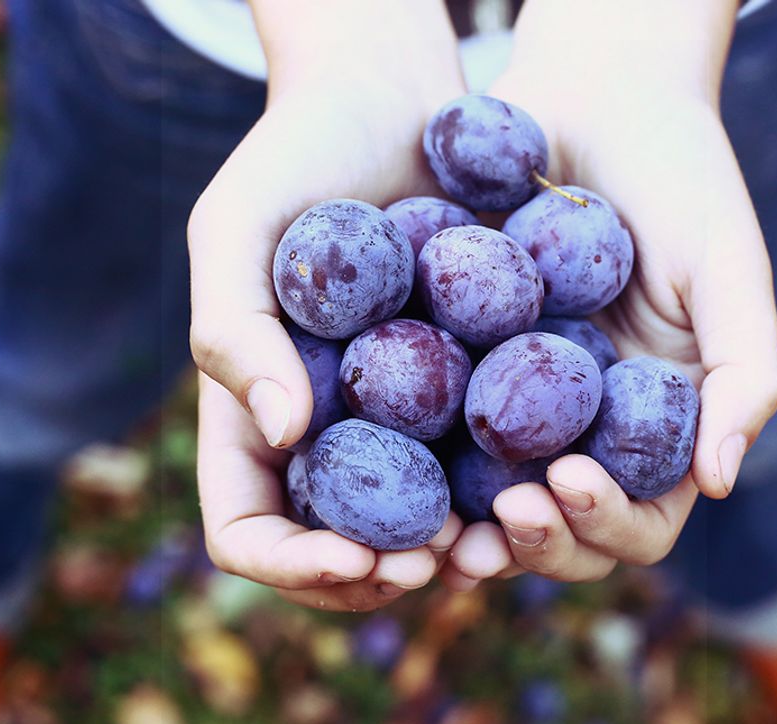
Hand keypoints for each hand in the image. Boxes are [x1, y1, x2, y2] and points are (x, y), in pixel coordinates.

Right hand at [189, 3, 467, 611]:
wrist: (390, 96)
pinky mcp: (468, 386)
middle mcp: (325, 435)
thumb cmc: (294, 154)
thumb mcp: (236, 229)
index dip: (292, 565)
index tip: (356, 553)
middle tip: (435, 564)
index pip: (247, 531)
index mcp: (254, 417)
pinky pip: (481, 460)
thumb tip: (286, 437)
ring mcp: (398, 419)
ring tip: (496, 537)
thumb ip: (235, 330)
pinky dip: (504, 488)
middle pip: (335, 551)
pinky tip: (542, 480)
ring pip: (416, 526)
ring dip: (452, 553)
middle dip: (378, 575)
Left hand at [442, 1, 776, 589]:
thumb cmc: (679, 173)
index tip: (566, 479)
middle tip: (504, 512)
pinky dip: (415, 466)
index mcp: (656, 424)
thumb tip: (718, 483)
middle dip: (537, 540)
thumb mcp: (727, 265)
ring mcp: (520, 406)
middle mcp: (588, 430)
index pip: (641, 516)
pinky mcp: (458, 368)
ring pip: (491, 503)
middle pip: (564, 529)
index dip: (608, 522)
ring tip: (439, 534)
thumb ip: (744, 370)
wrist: (593, 94)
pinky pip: (433, 434)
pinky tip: (385, 468)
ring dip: (471, 531)